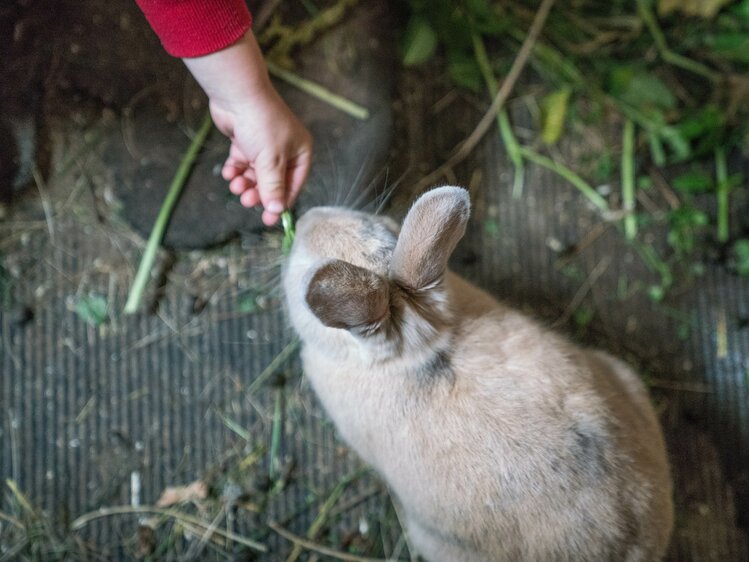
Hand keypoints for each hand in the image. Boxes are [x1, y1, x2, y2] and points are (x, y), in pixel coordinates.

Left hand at [210, 88, 312, 225]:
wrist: (237, 94)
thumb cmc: (261, 124)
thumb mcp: (271, 160)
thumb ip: (273, 187)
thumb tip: (276, 210)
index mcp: (300, 153)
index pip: (294, 185)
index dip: (280, 203)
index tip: (268, 220)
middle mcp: (285, 151)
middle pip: (273, 183)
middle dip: (259, 192)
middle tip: (246, 201)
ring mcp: (264, 147)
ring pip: (255, 175)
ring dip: (245, 183)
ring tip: (235, 185)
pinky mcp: (246, 143)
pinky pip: (242, 164)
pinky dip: (235, 170)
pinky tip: (229, 171)